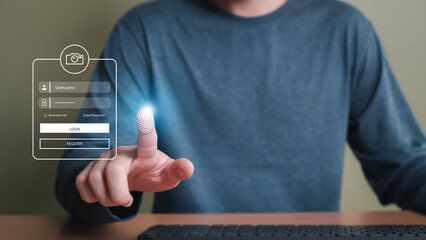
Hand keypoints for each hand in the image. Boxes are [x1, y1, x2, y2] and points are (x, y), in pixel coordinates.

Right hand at [75, 107, 193, 206]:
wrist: (134, 177)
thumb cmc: (153, 174)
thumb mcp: (167, 176)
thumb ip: (177, 171)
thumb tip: (189, 167)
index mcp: (145, 152)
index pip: (147, 140)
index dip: (146, 128)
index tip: (146, 111)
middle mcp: (122, 151)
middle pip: (112, 173)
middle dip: (119, 195)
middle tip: (127, 201)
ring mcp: (104, 158)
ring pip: (94, 181)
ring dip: (106, 199)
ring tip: (117, 197)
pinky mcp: (89, 166)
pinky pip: (81, 184)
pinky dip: (91, 197)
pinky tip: (103, 195)